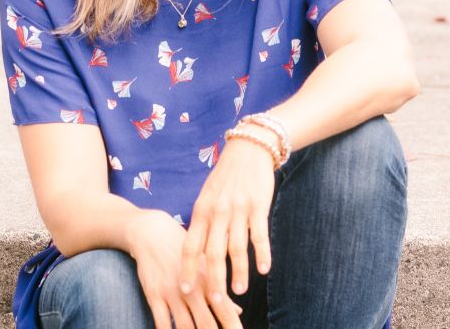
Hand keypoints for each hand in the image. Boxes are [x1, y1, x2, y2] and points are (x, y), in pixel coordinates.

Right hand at [126, 209, 242, 328]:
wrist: (153, 234)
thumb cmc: (183, 250)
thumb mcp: (204, 265)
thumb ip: (219, 289)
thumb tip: (238, 311)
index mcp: (207, 281)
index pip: (225, 310)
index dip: (233, 326)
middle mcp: (192, 289)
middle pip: (207, 323)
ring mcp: (172, 293)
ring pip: (185, 326)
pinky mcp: (153, 295)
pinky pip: (161, 321)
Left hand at [180, 137, 275, 304]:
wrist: (247, 150)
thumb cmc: (225, 176)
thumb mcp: (207, 196)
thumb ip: (203, 222)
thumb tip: (197, 252)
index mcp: (201, 211)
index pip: (191, 246)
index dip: (188, 269)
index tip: (185, 289)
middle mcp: (218, 213)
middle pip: (213, 253)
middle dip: (213, 279)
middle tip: (214, 301)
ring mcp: (238, 210)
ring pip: (237, 247)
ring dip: (239, 272)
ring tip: (239, 291)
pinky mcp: (258, 206)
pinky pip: (259, 234)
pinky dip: (262, 253)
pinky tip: (264, 269)